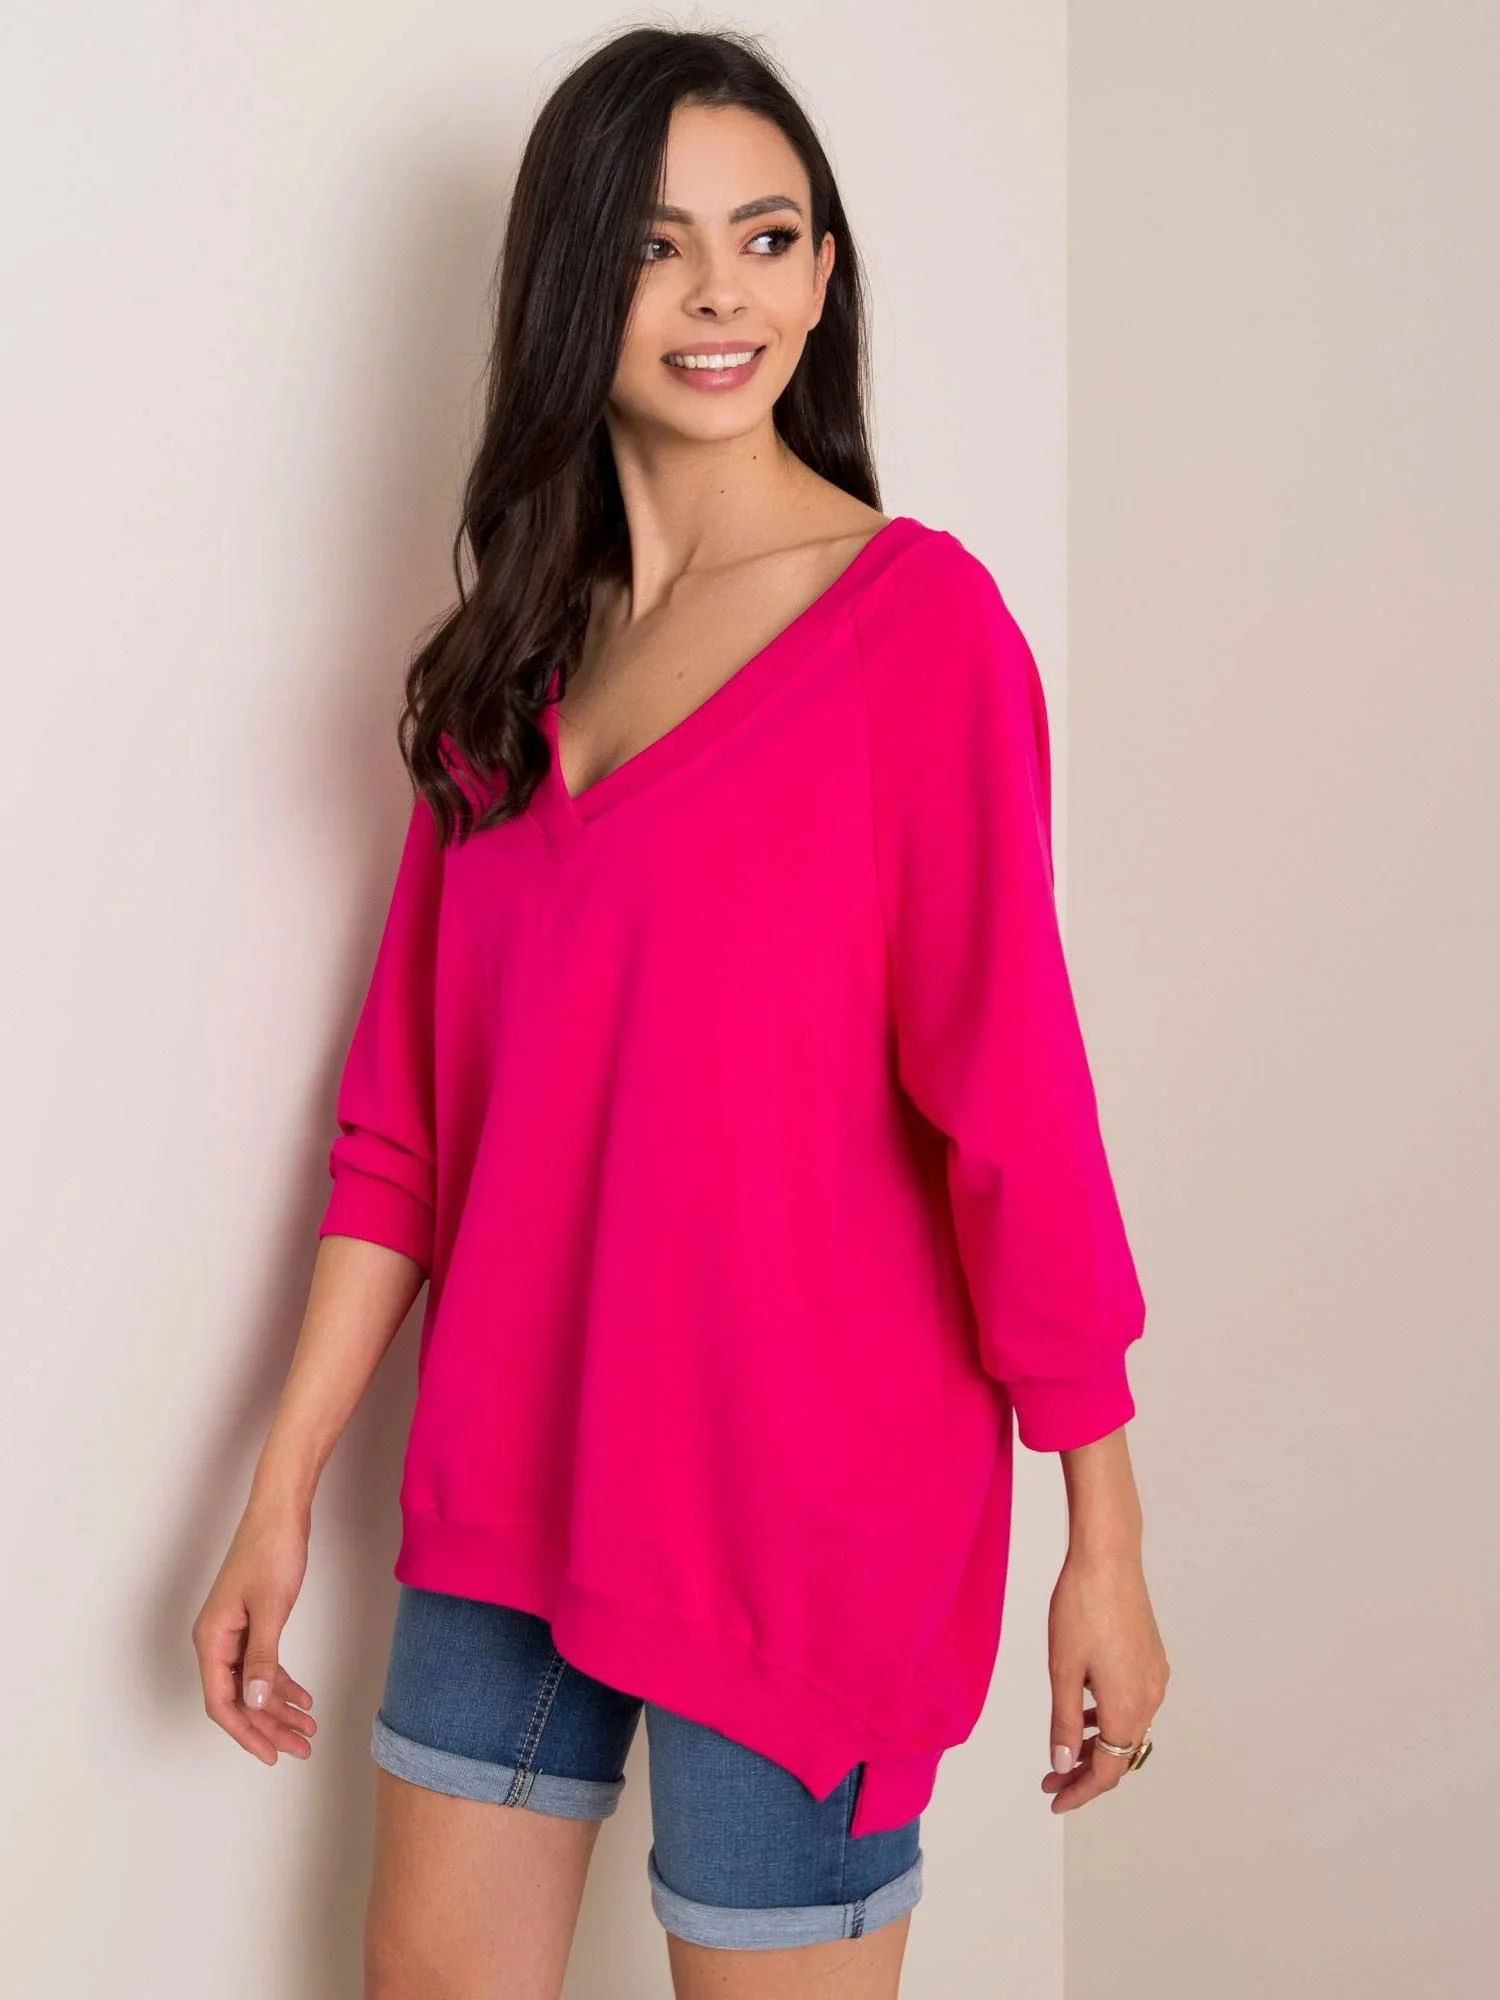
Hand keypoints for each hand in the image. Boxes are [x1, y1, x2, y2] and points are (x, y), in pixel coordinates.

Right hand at [192, 1504, 316, 1764]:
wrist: (280, 1513)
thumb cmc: (271, 1552)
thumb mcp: (270, 1608)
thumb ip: (261, 1658)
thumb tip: (254, 1701)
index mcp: (212, 1639)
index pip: (222, 1702)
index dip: (246, 1732)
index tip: (271, 1754)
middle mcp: (218, 1640)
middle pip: (239, 1698)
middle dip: (269, 1726)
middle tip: (301, 1746)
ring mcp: (235, 1632)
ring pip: (253, 1684)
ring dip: (278, 1708)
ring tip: (307, 1729)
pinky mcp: (252, 1623)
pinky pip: (263, 1665)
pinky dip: (282, 1683)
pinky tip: (303, 1698)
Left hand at [1042, 1545, 1167, 1812]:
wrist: (1109, 1559)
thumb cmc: (1082, 1607)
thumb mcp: (1063, 1670)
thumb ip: (1065, 1723)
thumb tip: (1064, 1763)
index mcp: (1129, 1706)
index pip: (1109, 1770)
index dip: (1081, 1790)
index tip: (1055, 1799)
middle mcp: (1150, 1697)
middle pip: (1121, 1753)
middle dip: (1087, 1770)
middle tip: (1052, 1777)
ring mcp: (1155, 1677)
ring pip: (1128, 1728)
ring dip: (1099, 1744)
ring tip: (1066, 1748)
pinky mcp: (1153, 1658)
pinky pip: (1134, 1704)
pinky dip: (1111, 1717)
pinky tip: (1087, 1709)